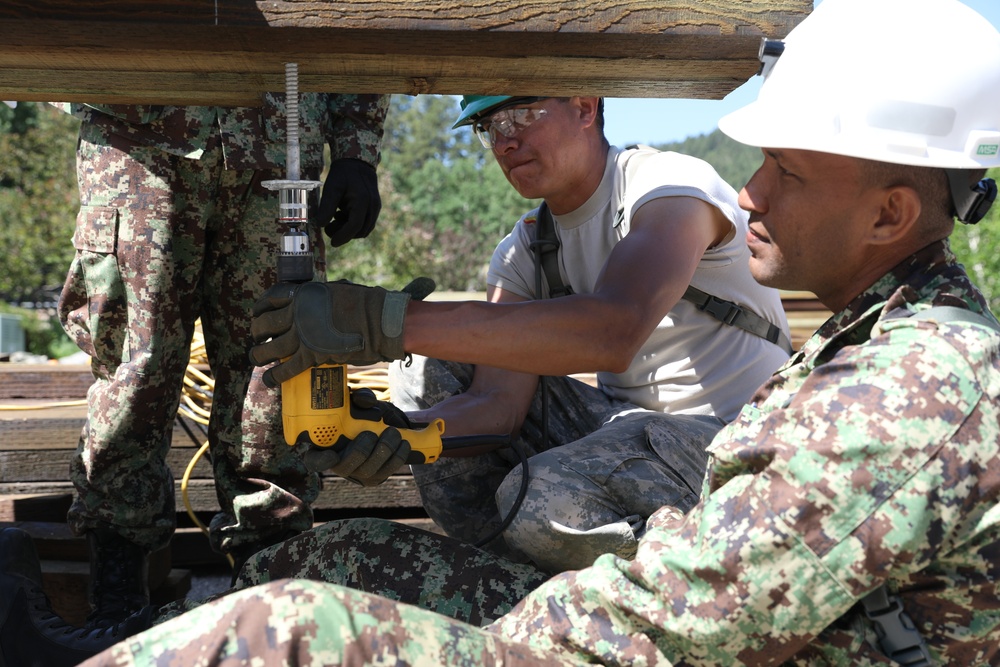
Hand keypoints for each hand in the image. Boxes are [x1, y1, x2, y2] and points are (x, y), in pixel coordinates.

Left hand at [250, 277, 434, 387]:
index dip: (261, 308)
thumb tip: (314, 303)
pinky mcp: (312, 356)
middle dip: (256, 332)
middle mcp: (297, 313)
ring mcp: (303, 335)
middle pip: (264, 324)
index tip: (259, 313)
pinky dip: (274, 376)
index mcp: (303, 294)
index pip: (271, 299)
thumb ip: (319, 298)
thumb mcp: (336, 290)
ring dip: (258, 354)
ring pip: (269, 348)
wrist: (380, 320)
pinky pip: (286, 369)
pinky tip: (269, 380)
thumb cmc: (365, 303)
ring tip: (256, 358)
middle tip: (256, 338)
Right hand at [302, 389, 415, 485]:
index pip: (314, 460)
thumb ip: (360, 398)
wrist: (384, 424)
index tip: (332, 454)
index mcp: (324, 445)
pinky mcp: (375, 477)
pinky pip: (387, 472)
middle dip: (361, 451)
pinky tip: (403, 443)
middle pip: (345, 467)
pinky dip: (397, 457)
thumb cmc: (363, 413)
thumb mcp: (360, 402)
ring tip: (393, 433)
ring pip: (368, 471)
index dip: (321, 461)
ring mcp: (357, 473)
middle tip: (372, 433)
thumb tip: (367, 401)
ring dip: (383, 451)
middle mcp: (338, 463)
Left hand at [316, 158, 380, 246]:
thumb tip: (320, 225)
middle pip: (360, 230)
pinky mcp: (375, 208)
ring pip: (364, 229)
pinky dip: (354, 224)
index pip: (355, 226)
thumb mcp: (331, 188)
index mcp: (363, 201)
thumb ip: (326, 207)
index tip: (332, 242)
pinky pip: (366, 223)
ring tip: (336, 217)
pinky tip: (342, 214)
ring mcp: (376, 207)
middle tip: (329, 227)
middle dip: (344, 234)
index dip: (343, 236)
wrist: (356, 163)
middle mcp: (373, 206)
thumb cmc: (343, 174)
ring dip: (349, 229)